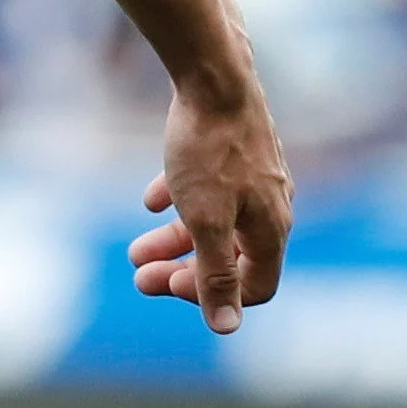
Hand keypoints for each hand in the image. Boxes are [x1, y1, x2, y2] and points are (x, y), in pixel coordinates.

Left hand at [130, 73, 292, 334]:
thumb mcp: (205, 220)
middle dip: (183, 271)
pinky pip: (210, 188)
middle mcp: (271, 207)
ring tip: (135, 249)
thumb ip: (216, 275)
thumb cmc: (210, 152)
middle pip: (231, 257)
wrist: (214, 78)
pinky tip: (152, 200)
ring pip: (216, 223)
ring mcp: (255, 178)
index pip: (254, 287)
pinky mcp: (236, 152)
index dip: (212, 296)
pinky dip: (181, 200)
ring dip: (175, 241)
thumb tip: (227, 328)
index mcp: (271, 229)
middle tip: (138, 276)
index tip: (168, 285)